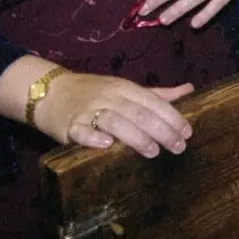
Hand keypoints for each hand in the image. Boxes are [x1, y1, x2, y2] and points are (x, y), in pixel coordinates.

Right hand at [35, 71, 193, 158]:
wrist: (50, 92)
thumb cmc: (94, 93)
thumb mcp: (126, 89)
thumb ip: (157, 94)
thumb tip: (189, 90)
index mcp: (124, 88)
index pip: (153, 101)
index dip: (172, 116)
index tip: (187, 133)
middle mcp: (109, 97)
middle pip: (138, 112)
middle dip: (161, 130)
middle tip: (178, 147)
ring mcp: (88, 110)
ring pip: (115, 121)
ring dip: (135, 136)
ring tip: (153, 151)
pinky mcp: (69, 125)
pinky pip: (81, 130)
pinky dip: (94, 137)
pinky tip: (107, 145)